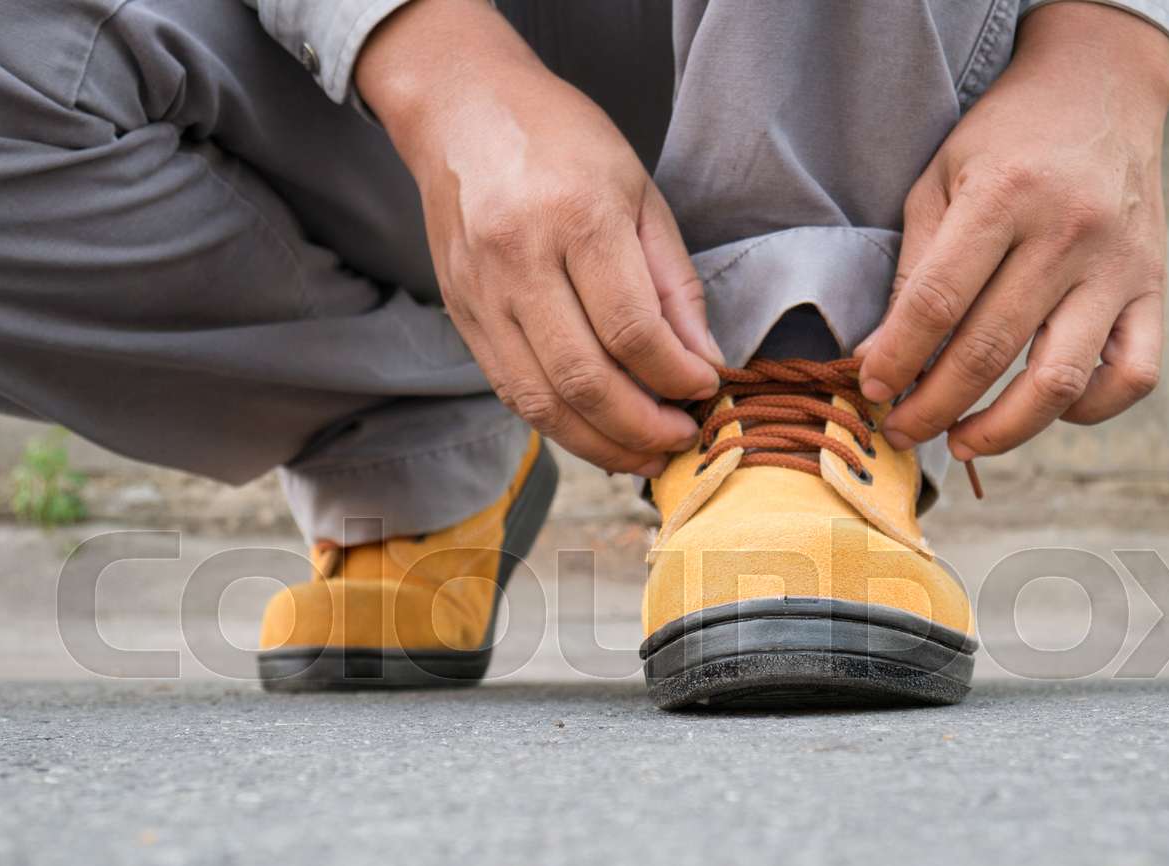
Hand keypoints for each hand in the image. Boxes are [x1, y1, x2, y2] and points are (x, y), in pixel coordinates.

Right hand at [357, 0, 721, 475]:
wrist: (463, 110)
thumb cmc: (562, 142)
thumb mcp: (640, 194)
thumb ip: (675, 284)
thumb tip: (705, 360)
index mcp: (576, 217)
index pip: (633, 330)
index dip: (676, 376)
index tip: (706, 389)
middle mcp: (520, 259)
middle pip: (584, 378)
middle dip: (642, 427)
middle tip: (681, 438)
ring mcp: (482, 293)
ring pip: (542, 401)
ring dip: (601, 444)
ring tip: (645, 453)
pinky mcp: (461, 315)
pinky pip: (512, 392)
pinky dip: (559, 425)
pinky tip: (597, 433)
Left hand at [857, 1, 1168, 462]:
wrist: (1102, 89)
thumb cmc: (1005, 140)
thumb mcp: (940, 181)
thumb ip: (911, 271)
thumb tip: (877, 360)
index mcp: (1006, 195)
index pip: (937, 303)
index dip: (895, 360)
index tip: (870, 391)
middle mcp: (1069, 233)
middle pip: (989, 350)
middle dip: (932, 406)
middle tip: (900, 430)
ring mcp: (1119, 266)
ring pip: (1059, 381)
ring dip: (1002, 431)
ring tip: (959, 443)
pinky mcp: (1155, 289)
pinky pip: (1133, 377)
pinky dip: (1087, 411)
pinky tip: (1043, 410)